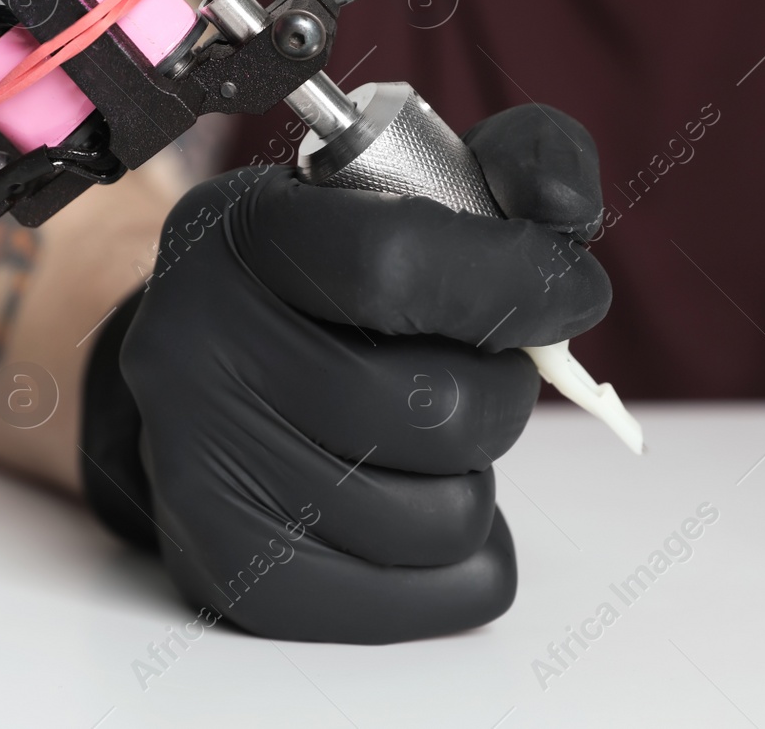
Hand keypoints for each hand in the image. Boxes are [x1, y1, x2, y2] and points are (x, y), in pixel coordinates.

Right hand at [92, 104, 609, 643]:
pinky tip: (416, 500)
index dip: (518, 282)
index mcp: (238, 233)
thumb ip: (510, 165)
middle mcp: (193, 351)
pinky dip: (466, 559)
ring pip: (442, 518)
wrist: (200, 373)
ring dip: (473, 478)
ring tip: (426, 439)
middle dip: (503, 393)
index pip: (398, 263)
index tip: (570, 292)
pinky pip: (431, 597)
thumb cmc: (323, 280)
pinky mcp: (229, 572)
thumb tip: (566, 214)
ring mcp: (199, 471)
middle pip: (436, 407)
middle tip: (479, 372)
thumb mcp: (399, 188)